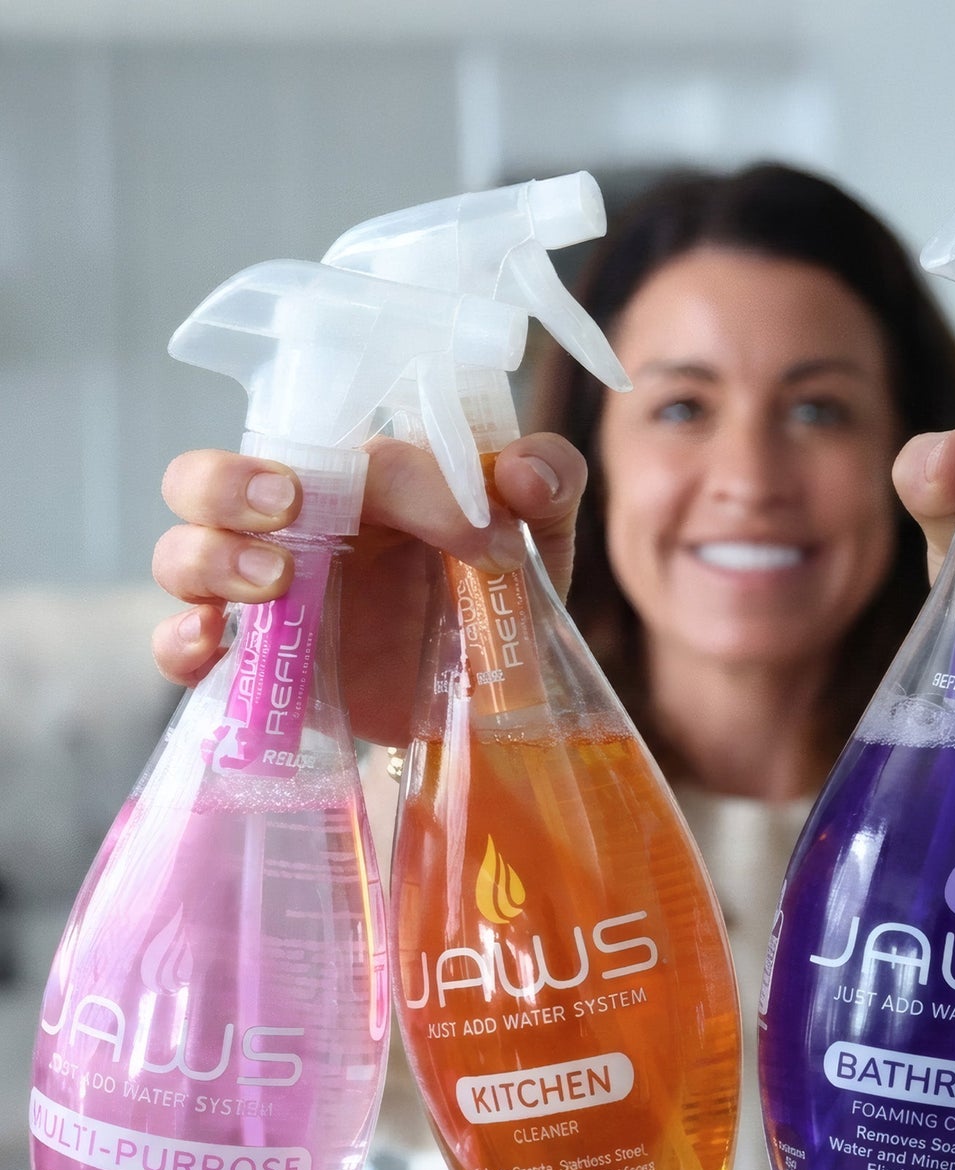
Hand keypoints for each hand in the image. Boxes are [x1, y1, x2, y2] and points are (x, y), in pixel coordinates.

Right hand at [151, 434, 588, 744]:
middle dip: (229, 482)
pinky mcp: (256, 663)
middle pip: (208, 476)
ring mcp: (265, 595)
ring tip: (275, 582)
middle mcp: (294, 527)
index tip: (478, 535)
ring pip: (182, 552)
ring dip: (212, 557)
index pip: (353, 456)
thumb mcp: (537, 538)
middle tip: (288, 507)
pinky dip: (180, 640)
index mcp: (359, 481)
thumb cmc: (496, 595)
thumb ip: (546, 482)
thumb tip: (522, 473)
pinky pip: (179, 645)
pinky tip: (213, 643)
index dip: (409, 486)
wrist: (487, 698)